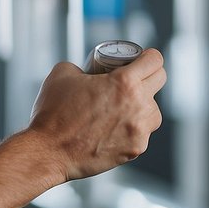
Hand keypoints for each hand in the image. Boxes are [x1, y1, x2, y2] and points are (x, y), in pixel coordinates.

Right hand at [27, 47, 165, 181]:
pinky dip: (132, 130)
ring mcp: (140, 130)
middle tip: (133, 79)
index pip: (155, 60)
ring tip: (122, 108)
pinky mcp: (135, 149)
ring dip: (143, 106)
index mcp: (124, 82)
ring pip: (154, 111)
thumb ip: (82, 66)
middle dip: (147, 76)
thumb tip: (88, 70)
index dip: (148, 56)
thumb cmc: (54, 113)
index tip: (141, 59)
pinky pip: (143, 133)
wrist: (49, 151)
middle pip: (159, 81)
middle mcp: (138, 105)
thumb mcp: (63, 73)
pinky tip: (114, 128)